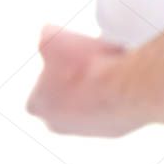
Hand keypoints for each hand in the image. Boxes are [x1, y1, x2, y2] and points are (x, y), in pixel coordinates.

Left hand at [26, 27, 140, 136]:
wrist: (125, 85)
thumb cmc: (88, 66)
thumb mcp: (54, 38)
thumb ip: (46, 36)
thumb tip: (47, 32)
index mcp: (37, 106)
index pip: (39, 86)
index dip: (54, 67)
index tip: (68, 54)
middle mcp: (58, 124)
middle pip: (63, 99)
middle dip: (75, 81)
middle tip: (89, 60)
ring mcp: (88, 131)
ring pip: (89, 106)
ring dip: (97, 89)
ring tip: (108, 66)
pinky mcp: (116, 130)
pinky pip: (114, 109)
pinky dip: (117, 96)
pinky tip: (122, 78)